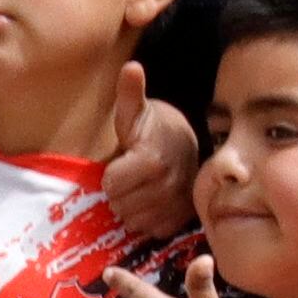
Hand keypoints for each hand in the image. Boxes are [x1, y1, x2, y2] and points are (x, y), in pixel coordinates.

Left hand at [96, 65, 200, 238]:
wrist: (186, 146)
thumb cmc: (153, 128)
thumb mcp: (137, 110)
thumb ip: (130, 92)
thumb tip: (131, 67)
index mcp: (152, 160)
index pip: (110, 184)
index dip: (112, 174)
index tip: (123, 162)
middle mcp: (167, 186)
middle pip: (119, 206)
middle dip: (119, 192)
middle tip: (130, 176)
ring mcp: (176, 206)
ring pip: (133, 221)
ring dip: (131, 208)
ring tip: (139, 188)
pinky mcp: (180, 221)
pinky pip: (150, 230)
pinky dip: (147, 219)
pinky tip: (151, 201)